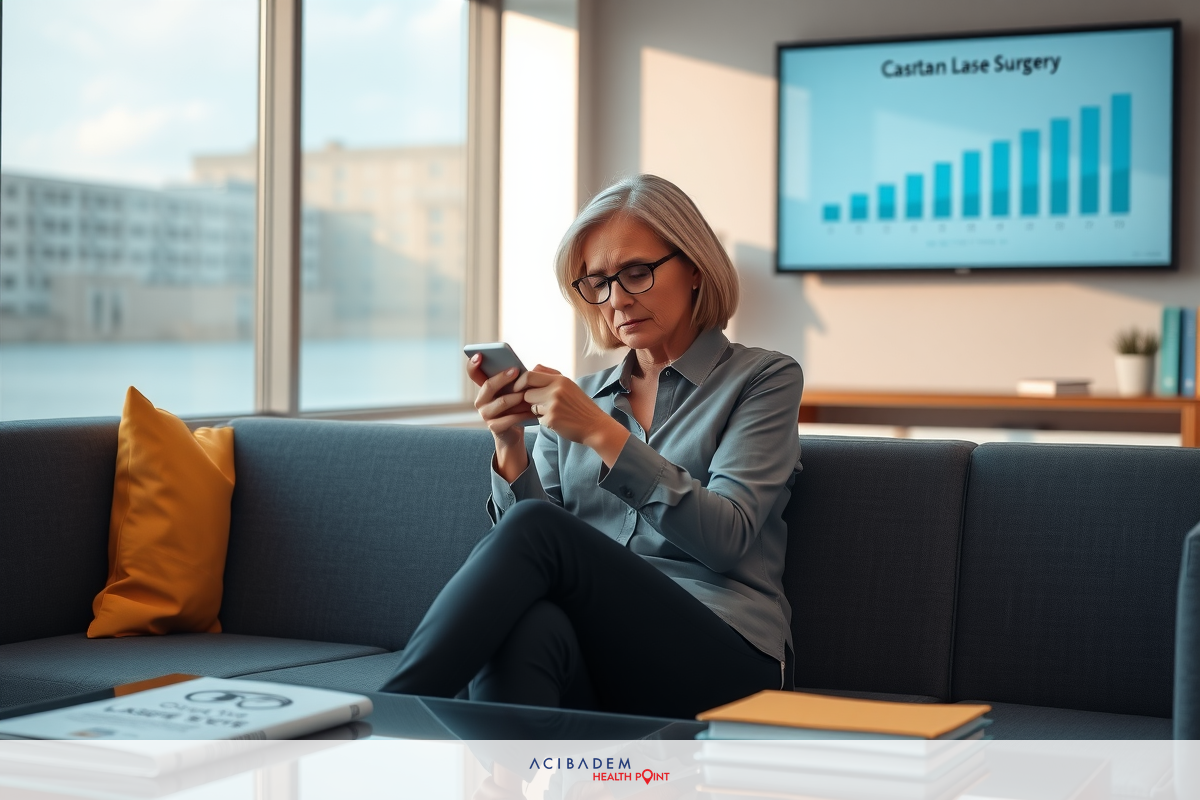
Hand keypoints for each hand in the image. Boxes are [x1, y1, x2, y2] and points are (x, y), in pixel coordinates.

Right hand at [467, 355, 532, 478]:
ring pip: (502, 402)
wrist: (515, 431)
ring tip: (529, 394)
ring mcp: (485, 414)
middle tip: (516, 370)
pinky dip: (523, 413)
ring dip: (517, 397)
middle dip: (503, 377)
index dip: (473, 364)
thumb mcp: (515, 391)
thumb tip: (523, 368)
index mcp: (485, 389)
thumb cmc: (516, 406)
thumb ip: (514, 379)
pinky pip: (510, 418)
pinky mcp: (494, 427)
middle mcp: (480, 400)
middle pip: (489, 385)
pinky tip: (533, 410)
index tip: (479, 355)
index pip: (473, 374)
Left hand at [516, 365, 629, 465]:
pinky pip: (538, 419)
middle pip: (527, 393)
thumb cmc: (581, 406)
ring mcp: (553, 405)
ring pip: (531, 407)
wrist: (595, 426)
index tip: (518, 389)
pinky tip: (558, 421)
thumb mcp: (569, 385)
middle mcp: (556, 390)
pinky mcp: (551, 419)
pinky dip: (545, 421)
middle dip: (529, 400)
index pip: (529, 375)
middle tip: (537, 404)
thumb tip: (532, 367)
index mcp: (560, 380)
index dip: (519, 383)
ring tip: (553, 412)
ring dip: (537, 411)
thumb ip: (550, 374)